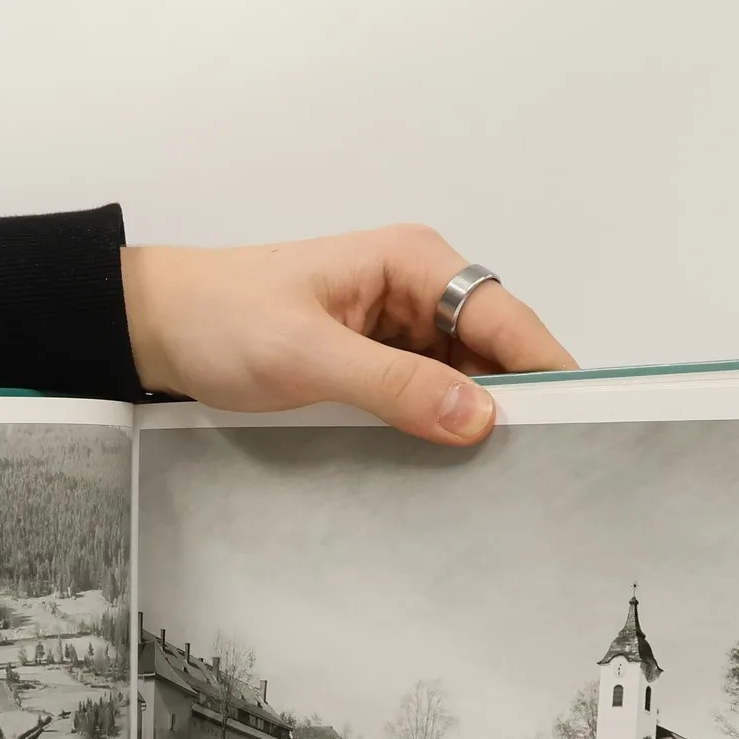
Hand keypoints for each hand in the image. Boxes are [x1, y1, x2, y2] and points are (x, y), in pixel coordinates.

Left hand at [121, 225, 575, 441]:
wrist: (155, 327)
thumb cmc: (222, 319)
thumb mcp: (308, 356)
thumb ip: (395, 386)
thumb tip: (480, 419)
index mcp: (413, 261)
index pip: (506, 317)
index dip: (547, 370)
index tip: (583, 423)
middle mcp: (417, 287)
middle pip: (496, 350)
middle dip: (515, 402)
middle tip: (538, 469)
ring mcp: (397, 325)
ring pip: (464, 379)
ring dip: (474, 421)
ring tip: (497, 477)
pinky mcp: (374, 360)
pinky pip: (427, 394)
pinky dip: (438, 425)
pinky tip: (444, 465)